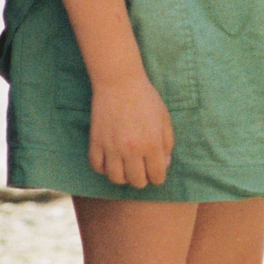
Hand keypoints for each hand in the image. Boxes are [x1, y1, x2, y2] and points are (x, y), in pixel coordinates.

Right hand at [88, 69, 175, 189]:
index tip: (155, 170)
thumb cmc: (145, 98)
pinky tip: (109, 160)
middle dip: (142, 178)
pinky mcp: (96, 141)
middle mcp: (132, 149)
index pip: (157, 177)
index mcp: (152, 144)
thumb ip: (168, 143)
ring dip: (123, 176)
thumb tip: (164, 164)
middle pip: (137, 182)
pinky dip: (103, 168)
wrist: (119, 81)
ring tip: (125, 167)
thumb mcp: (164, 118)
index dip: (158, 176)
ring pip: (116, 178)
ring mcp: (112, 147)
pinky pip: (97, 166)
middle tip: (141, 168)